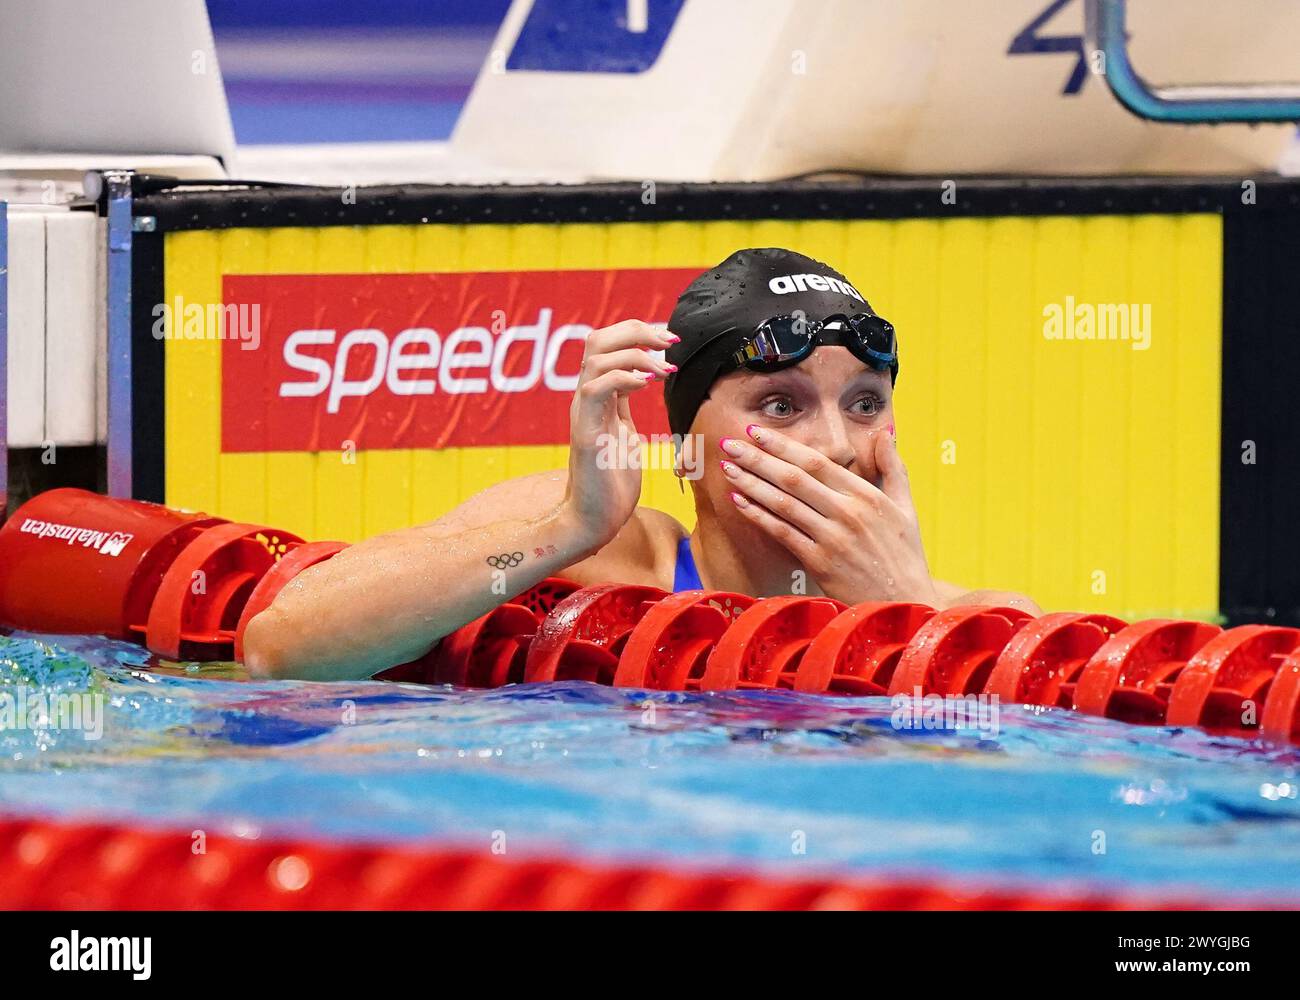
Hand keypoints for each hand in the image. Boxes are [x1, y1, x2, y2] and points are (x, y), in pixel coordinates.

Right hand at [563, 320, 677, 548]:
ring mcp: (583, 413)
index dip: (637, 332)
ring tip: (664, 368)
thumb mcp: (625, 433)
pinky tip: (647, 384)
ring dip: (635, 354)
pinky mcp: (585, 432)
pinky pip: (596, 389)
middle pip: (597, 339)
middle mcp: (586, 398)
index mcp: (597, 396)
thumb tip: (643, 381)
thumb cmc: (611, 482)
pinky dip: (624, 378)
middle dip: (636, 331)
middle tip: (669, 341)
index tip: (670, 340)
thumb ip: (625, 406)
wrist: (595, 520)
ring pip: (596, 357)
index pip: (607, 344)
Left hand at [719, 424, 939, 605]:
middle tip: (730, 443)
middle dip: (758, 457)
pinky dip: (759, 516)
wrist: (905, 602)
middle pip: (794, 477)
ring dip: (752, 483)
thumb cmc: (904, 555)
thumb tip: (884, 431)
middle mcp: (848, 512)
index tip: (757, 431)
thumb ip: (893, 467)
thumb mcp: (906, 507)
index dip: (783, 445)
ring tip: (728, 467)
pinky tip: (739, 502)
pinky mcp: (820, 563)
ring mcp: (833, 538)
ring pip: (784, 503)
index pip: (817, 462)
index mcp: (867, 495)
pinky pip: (783, 533)